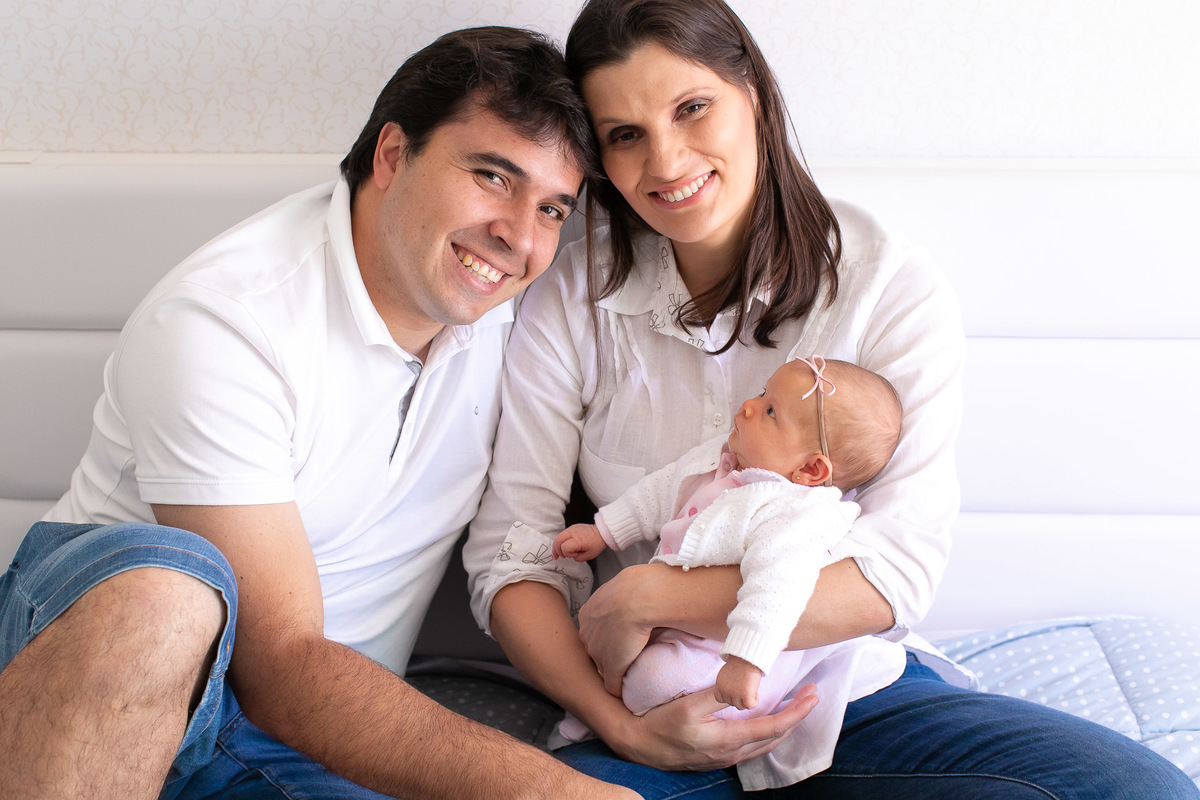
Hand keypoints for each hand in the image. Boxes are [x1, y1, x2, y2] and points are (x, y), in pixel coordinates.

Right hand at [552, 523, 606, 561]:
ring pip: (558, 537)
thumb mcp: (589, 555)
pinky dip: (560, 541)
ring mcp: (572, 528)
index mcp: (578, 540)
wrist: (602, 532)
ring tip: (558, 553)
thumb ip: (578, 558)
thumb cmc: (597, 543)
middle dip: (556, 550)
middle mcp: (573, 532)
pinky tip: (561, 547)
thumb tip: (571, 556)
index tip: (575, 555)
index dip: (567, 554)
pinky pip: (562, 534)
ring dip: (556, 546)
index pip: (565, 547)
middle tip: (558, 557)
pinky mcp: (572, 527)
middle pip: (558, 540)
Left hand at [578, 565, 656, 695]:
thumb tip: (630, 599)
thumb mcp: (620, 588)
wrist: (637, 598)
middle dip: (607, 654)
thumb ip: (618, 599)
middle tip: (625, 653)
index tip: (619, 637)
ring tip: (629, 671)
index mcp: (587, 615)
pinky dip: (621, 689)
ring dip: (615, 671)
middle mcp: (587, 635)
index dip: (607, 637)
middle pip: (595, 650)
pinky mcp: (611, 668)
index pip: (594, 633)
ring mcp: (597, 653)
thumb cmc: (635, 588)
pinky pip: (613, 686)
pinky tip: (629, 690)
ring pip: (604, 667)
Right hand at [613, 684, 818, 770]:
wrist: (637, 744)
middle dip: (797, 717)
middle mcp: (731, 754)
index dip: (796, 711)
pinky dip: (767, 732)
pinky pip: (752, 747)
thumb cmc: (660, 722)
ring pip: (764, 744)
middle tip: (811, 695)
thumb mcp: (688, 705)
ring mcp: (724, 758)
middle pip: (775, 738)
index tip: (812, 695)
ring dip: (784, 726)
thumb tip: (745, 685)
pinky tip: (767, 721)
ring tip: (795, 707)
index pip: (774, 727)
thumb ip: (718, 694)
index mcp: (728, 740)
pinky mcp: (716, 757)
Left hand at [714, 657, 761, 710]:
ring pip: (740, 706)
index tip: (736, 691)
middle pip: (731, 703)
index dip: (729, 697)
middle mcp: (725, 690)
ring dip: (747, 700)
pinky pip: (749, 706)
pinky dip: (754, 702)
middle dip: (739, 698)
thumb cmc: (740, 662)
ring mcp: (734, 693)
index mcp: (719, 684)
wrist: (748, 657)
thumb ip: (727, 684)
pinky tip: (756, 693)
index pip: (720, 699)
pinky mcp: (745, 694)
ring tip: (751, 690)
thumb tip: (733, 695)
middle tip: (746, 688)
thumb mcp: (728, 673)